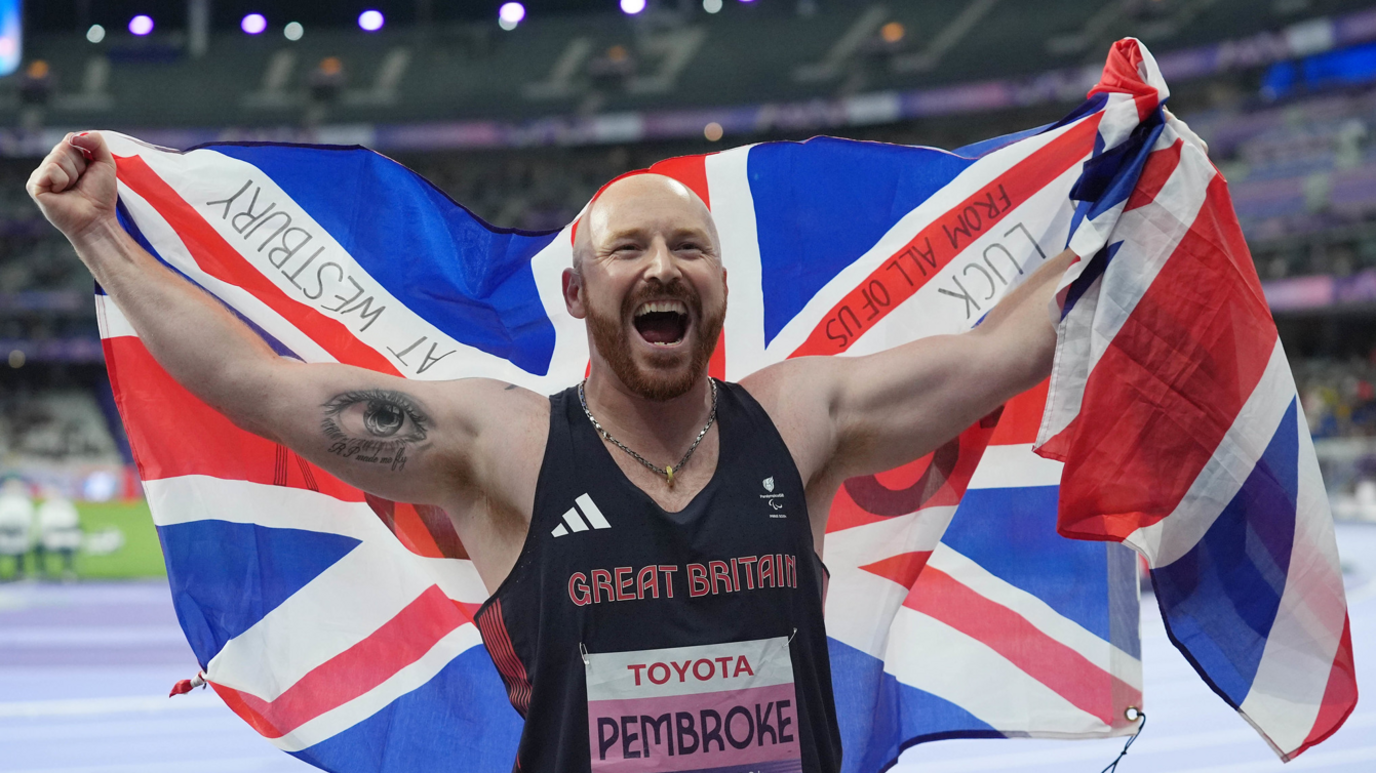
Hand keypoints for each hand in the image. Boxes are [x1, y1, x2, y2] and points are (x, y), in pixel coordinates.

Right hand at [26, 131, 119, 245]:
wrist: (96, 219)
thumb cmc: (100, 195)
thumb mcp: (105, 162)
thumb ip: (95, 141)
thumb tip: (73, 136)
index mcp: (64, 160)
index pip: (71, 139)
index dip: (85, 152)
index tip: (91, 170)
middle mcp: (50, 165)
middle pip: (64, 146)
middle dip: (80, 164)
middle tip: (81, 182)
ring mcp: (40, 175)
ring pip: (57, 156)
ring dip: (73, 174)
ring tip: (72, 188)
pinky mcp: (34, 185)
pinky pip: (51, 169)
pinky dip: (62, 180)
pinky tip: (62, 193)